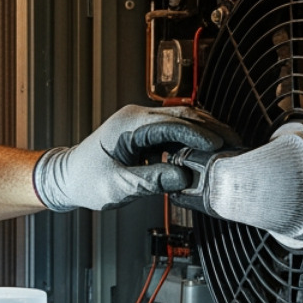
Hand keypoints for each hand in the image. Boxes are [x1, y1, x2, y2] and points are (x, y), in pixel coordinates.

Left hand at [32, 104, 238, 211]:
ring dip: (206, 131)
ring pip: (183, 119)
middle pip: (183, 115)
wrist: (67, 177)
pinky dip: (195, 138)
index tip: (219, 145)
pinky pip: (176, 129)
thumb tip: (182, 176)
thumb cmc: (86, 180)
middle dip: (211, 129)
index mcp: (128, 125)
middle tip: (235, 143)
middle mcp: (136, 117)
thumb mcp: (118, 186)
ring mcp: (141, 122)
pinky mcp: (146, 132)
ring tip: (229, 146)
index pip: (172, 124)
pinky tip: (210, 150)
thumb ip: (151, 180)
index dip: (198, 135)